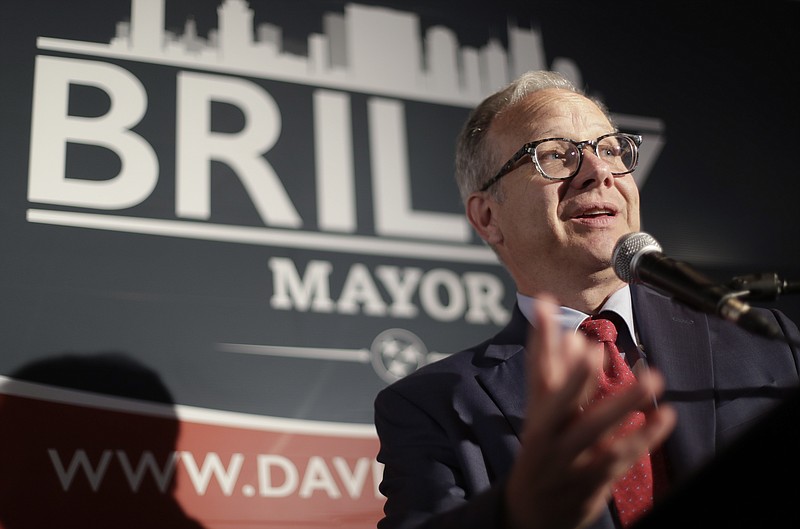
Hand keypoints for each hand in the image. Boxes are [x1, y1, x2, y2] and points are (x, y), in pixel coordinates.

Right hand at [504, 296, 676, 528]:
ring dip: (622, 405)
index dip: (544, 343)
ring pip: (596, 433)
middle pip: (561, 407)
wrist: (530, 513)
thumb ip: (556, 373)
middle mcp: (548, 439)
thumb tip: (574, 335)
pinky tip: (664, 416)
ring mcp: (570, 462)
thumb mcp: (542, 414)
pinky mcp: (592, 482)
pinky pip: (620, 459)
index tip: (557, 316)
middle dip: (576, 379)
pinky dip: (643, 437)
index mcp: (536, 417)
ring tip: (651, 378)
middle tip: (595, 350)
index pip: (538, 377)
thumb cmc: (541, 452)